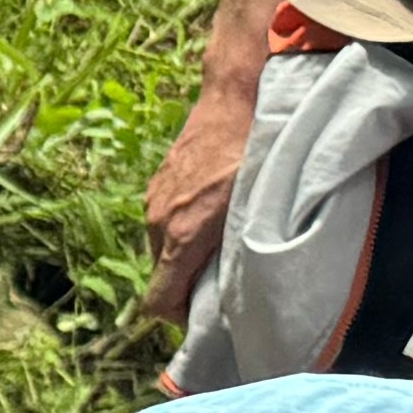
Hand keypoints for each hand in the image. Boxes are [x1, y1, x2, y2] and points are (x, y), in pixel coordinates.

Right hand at [140, 66, 259, 331]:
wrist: (238, 95)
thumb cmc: (255, 152)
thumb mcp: (257, 211)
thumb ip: (240, 255)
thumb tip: (239, 291)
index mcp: (180, 237)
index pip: (158, 302)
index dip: (180, 317)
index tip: (204, 316)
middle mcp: (158, 222)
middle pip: (163, 274)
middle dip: (189, 281)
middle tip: (226, 272)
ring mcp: (155, 199)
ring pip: (165, 245)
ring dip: (189, 249)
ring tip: (222, 235)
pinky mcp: (159, 180)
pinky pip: (166, 218)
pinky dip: (185, 223)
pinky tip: (214, 205)